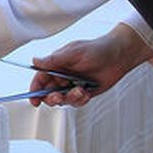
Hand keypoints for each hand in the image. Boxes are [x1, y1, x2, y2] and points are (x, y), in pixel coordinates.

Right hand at [26, 23, 152, 107]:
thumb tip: (35, 61)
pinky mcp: (84, 93)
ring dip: (69, 99)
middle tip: (58, 97)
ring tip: (80, 91)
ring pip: (63, 100)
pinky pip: (76, 102)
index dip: (35, 90)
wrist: (119, 56)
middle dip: (52, 98)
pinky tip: (86, 93)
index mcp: (56, 65)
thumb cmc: (97, 49)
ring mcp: (73, 85)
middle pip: (49, 93)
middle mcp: (63, 76)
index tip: (34, 100)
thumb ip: (54, 60)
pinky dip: (80, 100)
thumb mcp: (73, 52)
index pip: (40, 79)